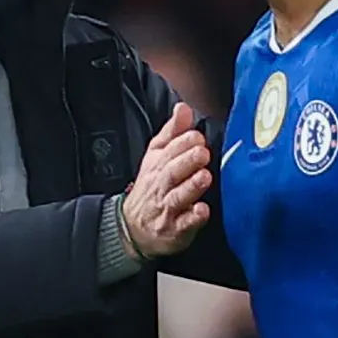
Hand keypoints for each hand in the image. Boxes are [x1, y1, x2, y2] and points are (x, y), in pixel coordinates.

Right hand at [122, 103, 211, 257]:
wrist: (133, 228)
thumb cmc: (151, 188)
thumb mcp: (156, 157)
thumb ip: (172, 132)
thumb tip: (183, 108)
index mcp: (157, 165)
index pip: (168, 151)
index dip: (183, 142)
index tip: (196, 136)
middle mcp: (161, 186)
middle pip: (172, 171)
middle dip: (187, 161)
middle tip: (202, 152)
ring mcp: (167, 208)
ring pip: (178, 196)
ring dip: (191, 186)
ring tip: (204, 176)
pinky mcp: (175, 230)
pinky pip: (184, 224)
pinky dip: (193, 218)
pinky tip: (202, 211)